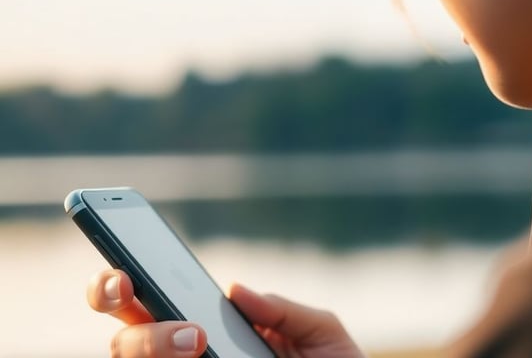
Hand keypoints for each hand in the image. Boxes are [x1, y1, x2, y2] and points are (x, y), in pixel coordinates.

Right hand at [87, 269, 363, 357]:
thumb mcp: (323, 333)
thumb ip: (286, 311)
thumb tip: (236, 291)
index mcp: (213, 328)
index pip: (154, 303)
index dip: (122, 283)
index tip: (125, 271)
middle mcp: (190, 356)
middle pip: (127, 336)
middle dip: (120, 311)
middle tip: (144, 299)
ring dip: (150, 345)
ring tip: (195, 339)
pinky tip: (197, 356)